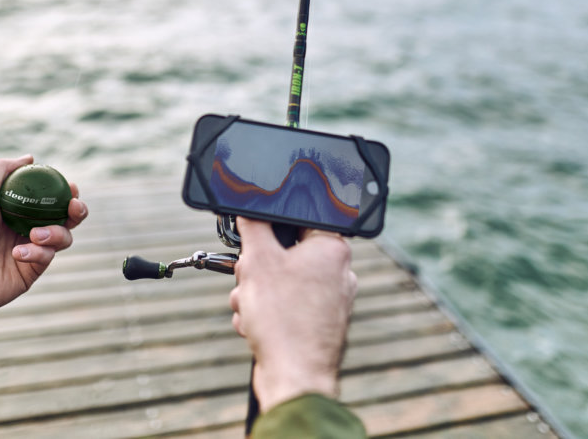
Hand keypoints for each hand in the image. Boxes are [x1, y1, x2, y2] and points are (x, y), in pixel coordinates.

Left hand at [0, 155, 88, 314]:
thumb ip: (2, 171)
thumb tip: (30, 157)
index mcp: (19, 213)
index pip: (51, 201)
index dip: (66, 193)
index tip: (72, 186)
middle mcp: (28, 231)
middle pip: (66, 220)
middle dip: (77, 212)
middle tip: (73, 207)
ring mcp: (31, 253)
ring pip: (63, 239)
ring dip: (56, 233)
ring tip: (35, 234)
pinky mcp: (31, 273)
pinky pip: (47, 258)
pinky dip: (37, 252)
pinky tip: (17, 253)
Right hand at [229, 217, 356, 411]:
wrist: (294, 378)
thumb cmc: (283, 320)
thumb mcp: (257, 261)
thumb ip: (253, 226)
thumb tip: (249, 209)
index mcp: (332, 248)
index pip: (299, 219)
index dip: (270, 227)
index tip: (255, 239)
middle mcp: (338, 272)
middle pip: (285, 252)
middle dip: (257, 267)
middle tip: (249, 279)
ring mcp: (330, 300)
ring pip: (281, 282)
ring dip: (256, 292)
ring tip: (250, 307)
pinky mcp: (318, 324)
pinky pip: (286, 306)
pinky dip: (266, 313)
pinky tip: (255, 326)